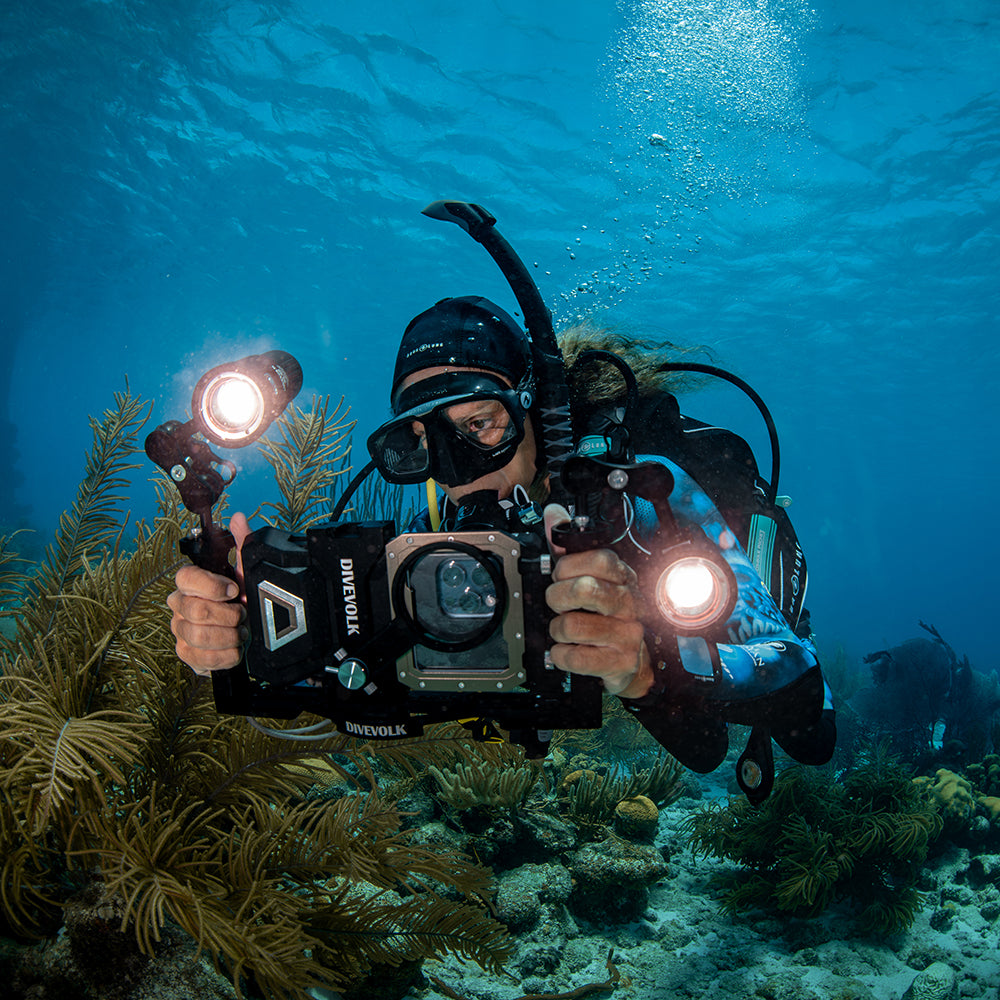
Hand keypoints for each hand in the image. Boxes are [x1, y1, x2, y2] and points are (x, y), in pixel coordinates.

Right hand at [166, 513, 251, 675]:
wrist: (247, 636)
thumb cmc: (242, 601)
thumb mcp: (247, 572)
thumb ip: (243, 545)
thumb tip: (238, 518)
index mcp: (190, 582)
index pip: (185, 578)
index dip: (212, 586)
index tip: (235, 591)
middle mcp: (179, 605)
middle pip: (195, 611)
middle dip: (229, 616)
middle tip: (244, 615)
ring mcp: (180, 631)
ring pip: (199, 635)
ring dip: (229, 635)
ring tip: (242, 632)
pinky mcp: (186, 654)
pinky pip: (202, 658)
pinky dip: (226, 655)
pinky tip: (236, 649)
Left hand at [543, 505, 653, 698]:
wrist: (631, 660)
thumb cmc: (605, 614)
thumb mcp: (589, 577)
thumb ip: (567, 545)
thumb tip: (553, 513)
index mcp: (623, 577)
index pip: (599, 559)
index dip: (568, 567)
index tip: (560, 576)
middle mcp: (630, 603)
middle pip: (584, 589)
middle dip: (557, 598)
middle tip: (558, 605)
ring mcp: (628, 634)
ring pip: (572, 626)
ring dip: (557, 630)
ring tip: (565, 630)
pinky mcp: (620, 662)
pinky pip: (575, 657)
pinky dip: (561, 656)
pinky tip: (568, 650)